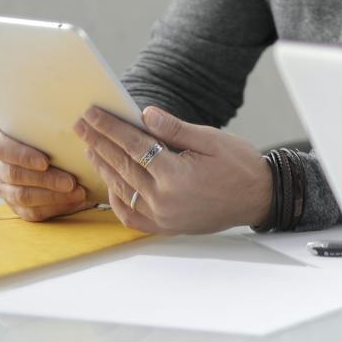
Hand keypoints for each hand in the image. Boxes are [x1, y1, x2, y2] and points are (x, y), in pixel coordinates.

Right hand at [0, 128, 88, 219]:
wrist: (61, 163)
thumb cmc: (56, 143)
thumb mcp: (53, 135)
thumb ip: (54, 131)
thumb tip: (78, 129)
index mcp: (2, 145)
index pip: (3, 149)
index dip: (23, 156)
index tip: (45, 162)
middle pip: (15, 175)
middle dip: (46, 180)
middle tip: (71, 182)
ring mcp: (5, 189)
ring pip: (23, 196)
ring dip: (53, 196)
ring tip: (78, 193)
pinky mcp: (17, 207)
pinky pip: (32, 212)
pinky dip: (55, 207)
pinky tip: (74, 202)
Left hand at [76, 106, 272, 234]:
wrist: (260, 198)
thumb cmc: (241, 166)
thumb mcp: (213, 139)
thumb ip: (176, 129)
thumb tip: (145, 114)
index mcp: (177, 175)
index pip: (134, 145)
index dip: (111, 127)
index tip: (93, 114)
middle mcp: (164, 199)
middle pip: (122, 165)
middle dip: (99, 142)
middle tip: (82, 126)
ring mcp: (162, 216)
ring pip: (122, 188)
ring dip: (104, 166)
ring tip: (91, 148)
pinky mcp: (164, 227)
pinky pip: (129, 214)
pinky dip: (116, 198)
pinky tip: (110, 182)